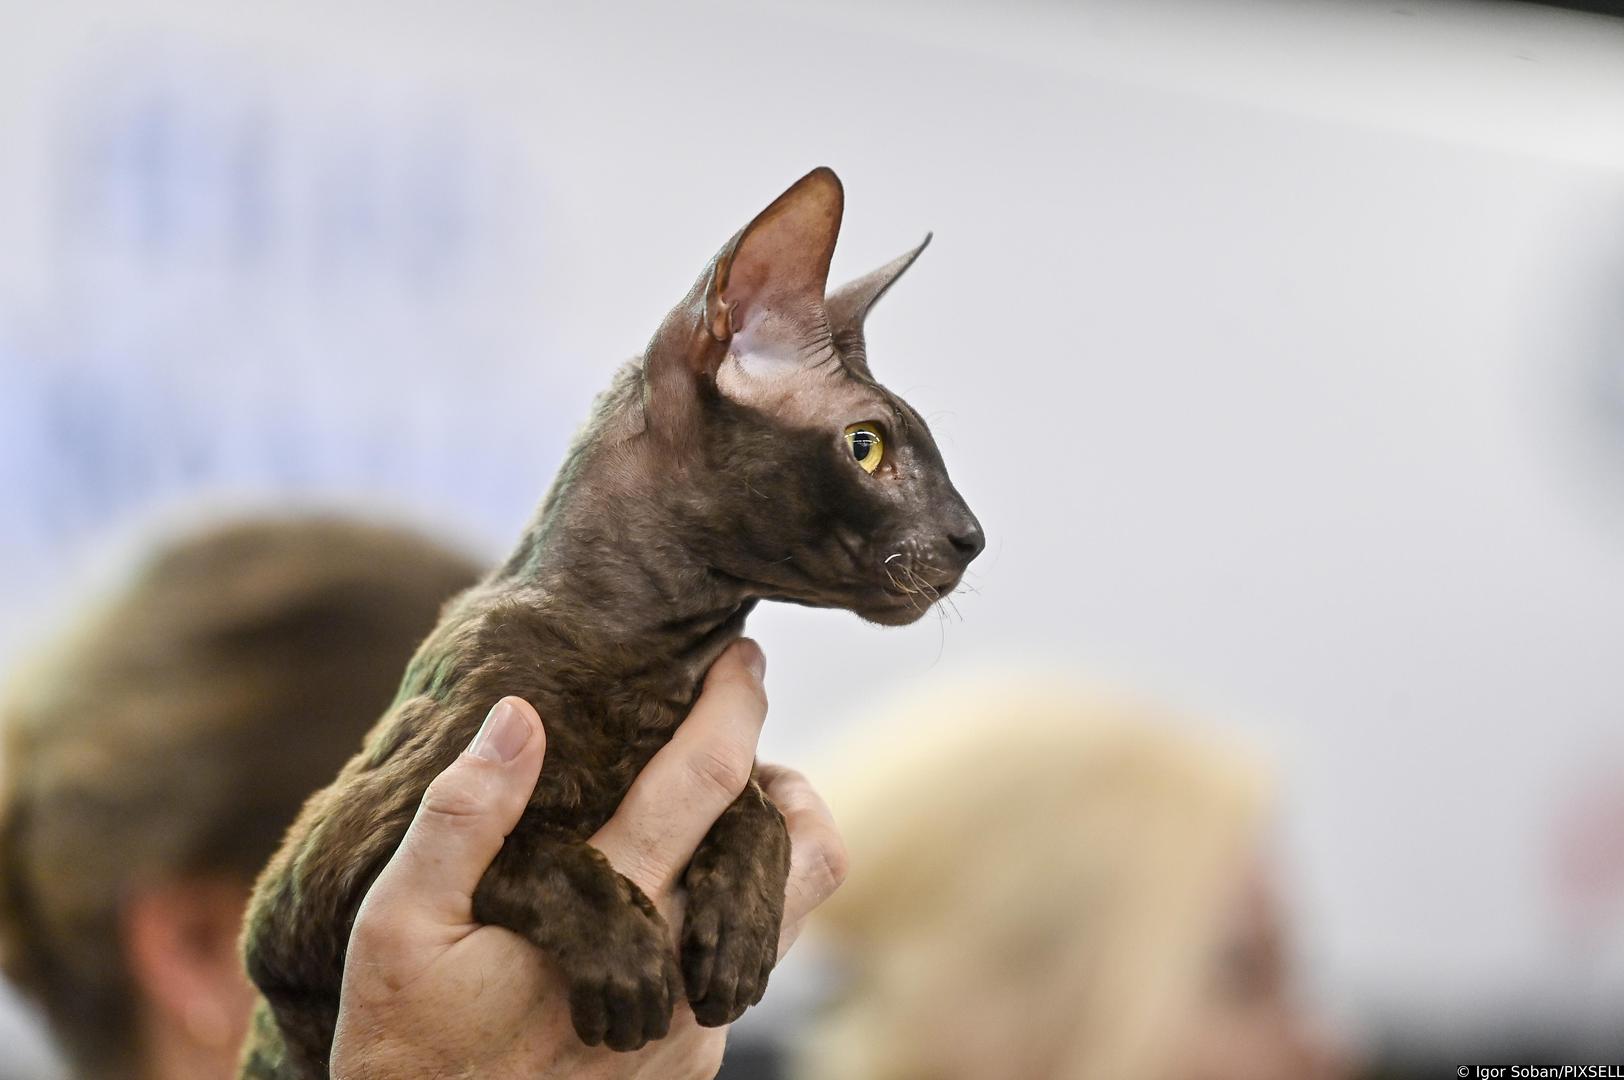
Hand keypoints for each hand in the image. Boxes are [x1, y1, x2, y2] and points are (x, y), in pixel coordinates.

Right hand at [329, 640, 845, 1079]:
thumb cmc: (405, 1051)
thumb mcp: (395, 929)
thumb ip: (462, 818)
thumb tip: (520, 716)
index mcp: (613, 918)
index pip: (708, 783)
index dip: (733, 706)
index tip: (740, 657)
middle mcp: (679, 972)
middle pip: (803, 855)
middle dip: (790, 781)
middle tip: (743, 753)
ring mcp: (696, 1028)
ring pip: (789, 917)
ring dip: (769, 853)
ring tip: (704, 826)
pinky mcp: (691, 1065)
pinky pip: (742, 970)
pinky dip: (723, 915)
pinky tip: (657, 905)